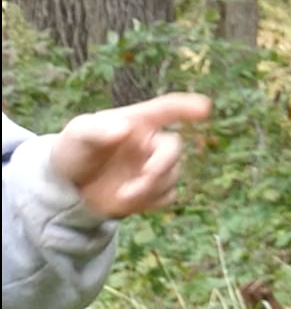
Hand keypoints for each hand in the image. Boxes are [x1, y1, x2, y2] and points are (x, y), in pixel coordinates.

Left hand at [43, 93, 208, 219]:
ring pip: (171, 176)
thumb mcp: (78, 135)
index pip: (166, 109)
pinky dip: (152, 201)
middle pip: (173, 148)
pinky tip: (129, 202)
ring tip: (121, 196)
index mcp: (138, 122)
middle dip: (163, 164)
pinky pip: (167, 197)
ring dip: (150, 187)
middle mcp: (151, 143)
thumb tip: (126, 128)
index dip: (186, 106)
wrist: (68, 187)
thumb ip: (97, 130)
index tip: (204, 108)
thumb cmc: (74, 151)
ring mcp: (154, 167)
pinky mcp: (154, 192)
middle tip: (146, 176)